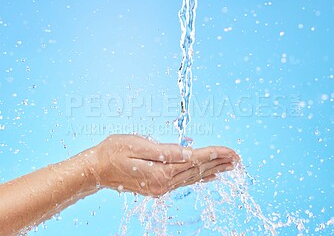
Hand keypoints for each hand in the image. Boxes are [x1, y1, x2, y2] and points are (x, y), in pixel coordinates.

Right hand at [86, 134, 239, 196]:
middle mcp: (164, 183)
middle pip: (198, 170)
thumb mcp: (138, 145)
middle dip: (219, 162)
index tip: (231, 151)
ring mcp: (161, 187)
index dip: (214, 154)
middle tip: (238, 157)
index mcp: (161, 171)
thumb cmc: (113, 152)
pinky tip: (209, 177)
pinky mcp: (158, 186)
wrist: (96, 169)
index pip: (195, 161)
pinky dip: (199, 178)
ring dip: (213, 170)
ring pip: (193, 177)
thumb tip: (188, 152)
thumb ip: (165, 150)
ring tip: (230, 166)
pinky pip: (184, 182)